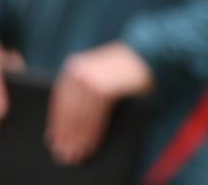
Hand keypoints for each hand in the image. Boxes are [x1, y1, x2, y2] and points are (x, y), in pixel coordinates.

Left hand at [46, 42, 153, 164]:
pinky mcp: (105, 88)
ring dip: (79, 138)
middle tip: (66, 154)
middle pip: (69, 111)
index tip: (55, 141)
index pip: (60, 101)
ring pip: (81, 116)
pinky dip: (93, 133)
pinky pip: (96, 117)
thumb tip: (64, 123)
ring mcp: (92, 79)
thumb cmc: (125, 66)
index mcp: (73, 66)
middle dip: (68, 135)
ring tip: (78, 154)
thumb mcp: (98, 71)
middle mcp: (79, 72)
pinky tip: (92, 145)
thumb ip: (82, 89)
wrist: (152, 53)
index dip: (57, 124)